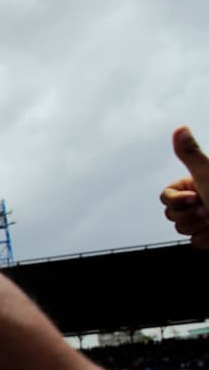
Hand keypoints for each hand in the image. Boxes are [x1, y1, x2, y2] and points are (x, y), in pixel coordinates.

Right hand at [162, 126, 208, 248]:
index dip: (176, 200)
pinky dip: (207, 239)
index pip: (166, 196)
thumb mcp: (208, 173)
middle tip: (207, 208)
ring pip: (181, 229)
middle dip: (187, 215)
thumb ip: (190, 154)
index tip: (194, 196)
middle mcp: (200, 199)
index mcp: (196, 183)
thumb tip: (180, 128)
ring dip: (198, 227)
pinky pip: (195, 242)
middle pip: (170, 214)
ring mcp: (205, 219)